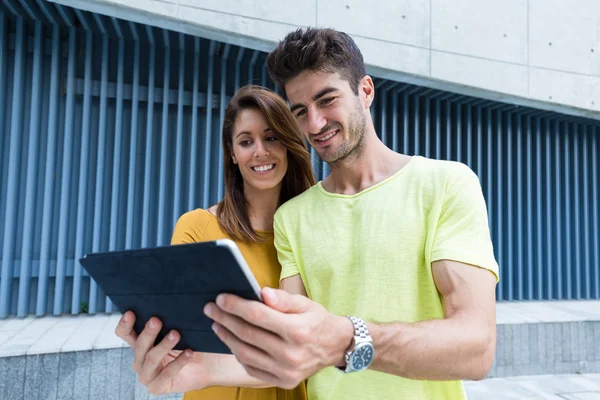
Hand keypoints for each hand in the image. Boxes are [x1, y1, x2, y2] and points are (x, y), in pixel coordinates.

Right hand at [115, 311, 205, 394]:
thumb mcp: (178, 331)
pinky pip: (167, 373)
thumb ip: (169, 322)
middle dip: (148, 332)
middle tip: (156, 321)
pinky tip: (189, 352)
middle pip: (139, 345)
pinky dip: (179, 361)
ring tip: (175, 334)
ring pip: (151, 358)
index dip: (125, 324)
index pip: (125, 333)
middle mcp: (140, 359)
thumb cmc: (189, 345)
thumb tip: (168, 307)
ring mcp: (147, 374)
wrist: (206, 366)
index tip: (130, 313)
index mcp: (140, 344)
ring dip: (163, 345)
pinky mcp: (157, 386)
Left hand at [204, 287, 352, 388]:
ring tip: (217, 324)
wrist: (335, 347)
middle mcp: (291, 354)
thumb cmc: (317, 320)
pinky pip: (252, 368)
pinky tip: (231, 340)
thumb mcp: (305, 303)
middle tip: (211, 308)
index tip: (221, 297)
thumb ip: (282, 299)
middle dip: (225, 319)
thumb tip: (261, 292)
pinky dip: (238, 353)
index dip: (236, 306)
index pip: (258, 316)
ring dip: (226, 337)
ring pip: (245, 353)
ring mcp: (285, 371)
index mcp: (298, 331)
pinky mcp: (282, 382)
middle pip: (248, 334)